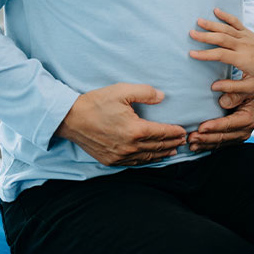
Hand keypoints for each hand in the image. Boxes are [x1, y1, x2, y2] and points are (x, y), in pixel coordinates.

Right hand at [56, 83, 186, 166]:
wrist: (69, 119)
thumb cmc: (96, 103)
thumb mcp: (122, 91)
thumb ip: (145, 92)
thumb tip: (163, 97)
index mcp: (135, 130)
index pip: (162, 132)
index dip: (174, 132)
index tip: (183, 131)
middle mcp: (130, 146)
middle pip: (158, 146)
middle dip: (172, 143)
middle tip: (183, 141)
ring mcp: (120, 156)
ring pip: (148, 157)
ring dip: (163, 154)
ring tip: (173, 151)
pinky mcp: (111, 161)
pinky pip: (134, 163)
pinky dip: (147, 160)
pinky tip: (152, 157)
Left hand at [187, 91, 253, 151]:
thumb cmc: (250, 95)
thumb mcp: (246, 90)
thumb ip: (235, 94)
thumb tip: (223, 102)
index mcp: (248, 118)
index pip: (229, 124)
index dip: (214, 126)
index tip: (201, 128)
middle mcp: (245, 130)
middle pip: (223, 136)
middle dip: (206, 138)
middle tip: (191, 137)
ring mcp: (240, 136)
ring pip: (220, 142)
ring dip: (205, 144)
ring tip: (191, 143)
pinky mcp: (235, 139)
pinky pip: (220, 144)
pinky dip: (208, 146)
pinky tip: (198, 146)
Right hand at [189, 8, 253, 93]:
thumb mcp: (253, 86)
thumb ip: (233, 87)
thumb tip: (214, 87)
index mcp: (243, 59)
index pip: (220, 55)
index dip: (205, 54)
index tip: (192, 54)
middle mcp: (243, 46)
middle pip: (221, 38)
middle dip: (204, 36)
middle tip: (190, 34)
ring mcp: (245, 37)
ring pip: (226, 29)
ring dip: (211, 24)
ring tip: (197, 21)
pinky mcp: (247, 32)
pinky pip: (235, 22)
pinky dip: (225, 15)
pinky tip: (216, 10)